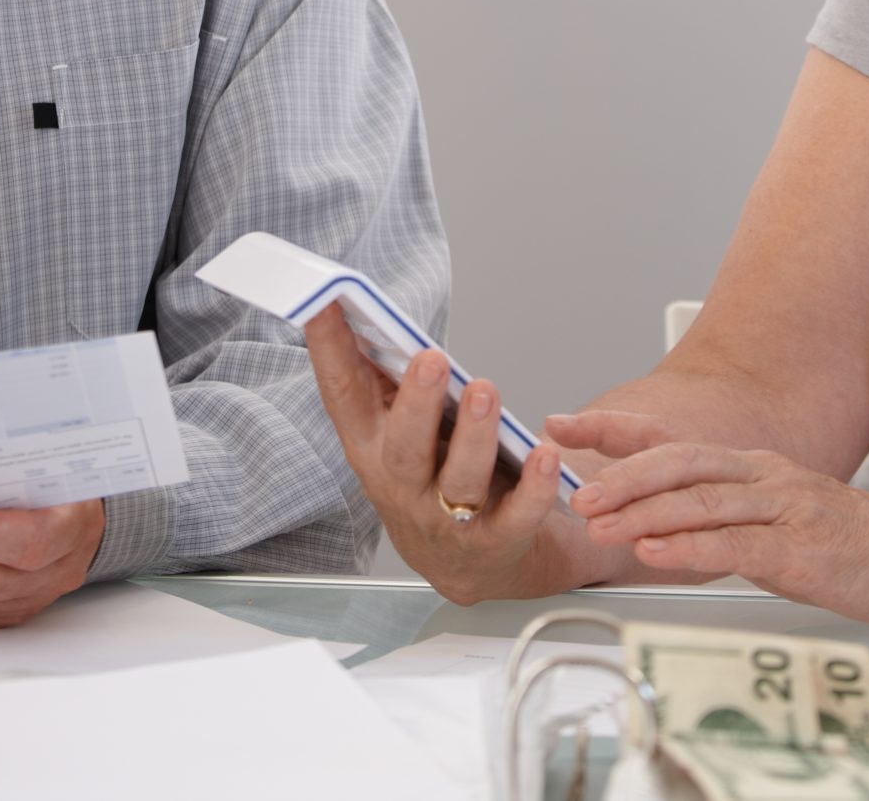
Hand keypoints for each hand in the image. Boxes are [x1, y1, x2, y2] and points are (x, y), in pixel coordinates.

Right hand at [304, 301, 569, 603]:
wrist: (469, 566)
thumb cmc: (428, 478)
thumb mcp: (395, 434)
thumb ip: (386, 383)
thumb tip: (366, 310)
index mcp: (371, 449)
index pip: (342, 397)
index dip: (329, 350)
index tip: (324, 301)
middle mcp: (402, 487)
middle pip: (403, 449)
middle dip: (415, 404)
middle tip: (430, 359)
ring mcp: (447, 520)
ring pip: (458, 481)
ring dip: (473, 437)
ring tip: (485, 391)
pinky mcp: (495, 541)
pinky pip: (516, 516)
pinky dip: (532, 486)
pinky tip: (544, 453)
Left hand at [555, 418, 868, 623]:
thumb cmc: (842, 542)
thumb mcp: (769, 519)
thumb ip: (716, 517)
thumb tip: (651, 523)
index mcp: (747, 466)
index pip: (669, 438)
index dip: (612, 428)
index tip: (559, 423)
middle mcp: (760, 475)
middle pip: (678, 461)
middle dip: (618, 472)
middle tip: (571, 489)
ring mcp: (782, 508)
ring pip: (701, 500)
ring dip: (642, 510)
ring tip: (597, 521)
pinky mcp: (799, 548)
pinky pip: (736, 544)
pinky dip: (688, 546)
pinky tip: (653, 551)